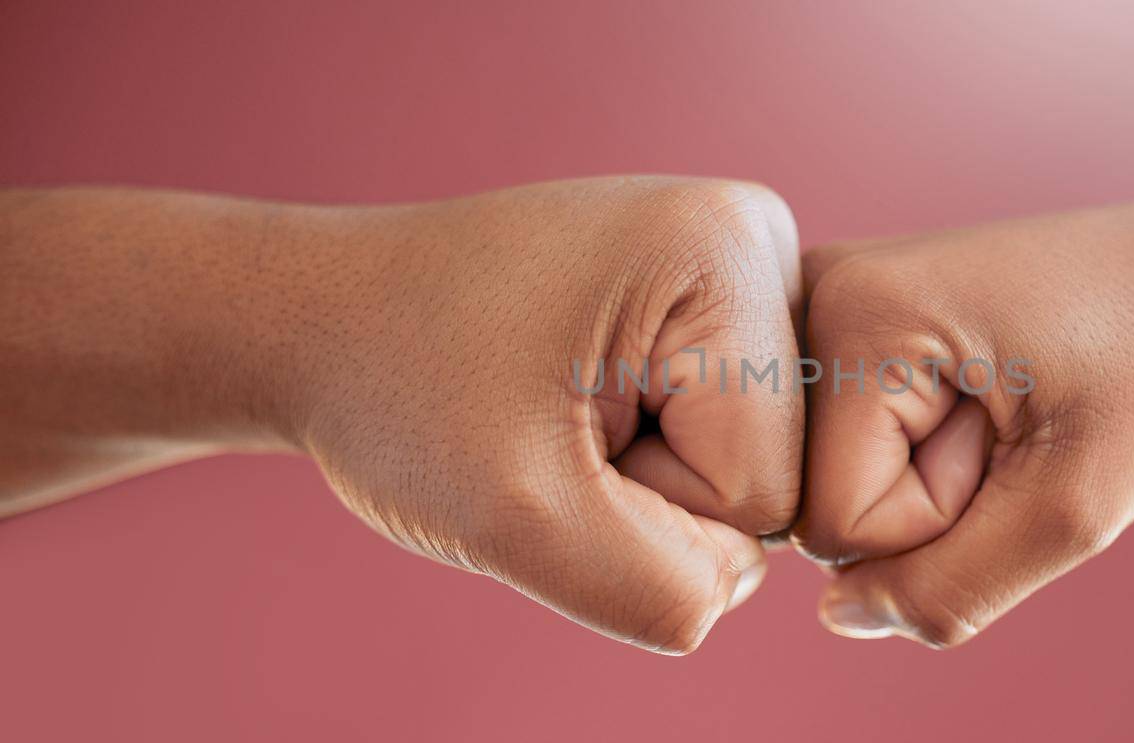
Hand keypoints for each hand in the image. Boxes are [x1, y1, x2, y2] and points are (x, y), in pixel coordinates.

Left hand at [269, 177, 803, 652]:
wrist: (327, 320)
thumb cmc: (399, 393)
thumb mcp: (518, 519)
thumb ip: (662, 592)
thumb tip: (740, 586)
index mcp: (727, 250)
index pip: (760, 488)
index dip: (644, 504)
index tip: (549, 435)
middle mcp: (756, 234)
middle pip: (774, 471)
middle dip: (654, 489)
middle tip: (548, 425)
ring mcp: (740, 259)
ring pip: (755, 461)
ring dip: (651, 474)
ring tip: (558, 408)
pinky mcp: (713, 294)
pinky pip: (729, 434)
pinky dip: (653, 448)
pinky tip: (582, 398)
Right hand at [794, 188, 1133, 646]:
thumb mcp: (1075, 506)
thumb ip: (948, 588)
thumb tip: (837, 618)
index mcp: (855, 309)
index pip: (836, 525)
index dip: (944, 522)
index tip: (1023, 435)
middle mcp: (817, 292)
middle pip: (821, 505)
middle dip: (931, 501)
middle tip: (1022, 418)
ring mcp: (829, 304)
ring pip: (837, 483)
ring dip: (933, 479)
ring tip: (1012, 403)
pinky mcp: (854, 323)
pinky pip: (856, 451)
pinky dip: (927, 453)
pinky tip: (985, 395)